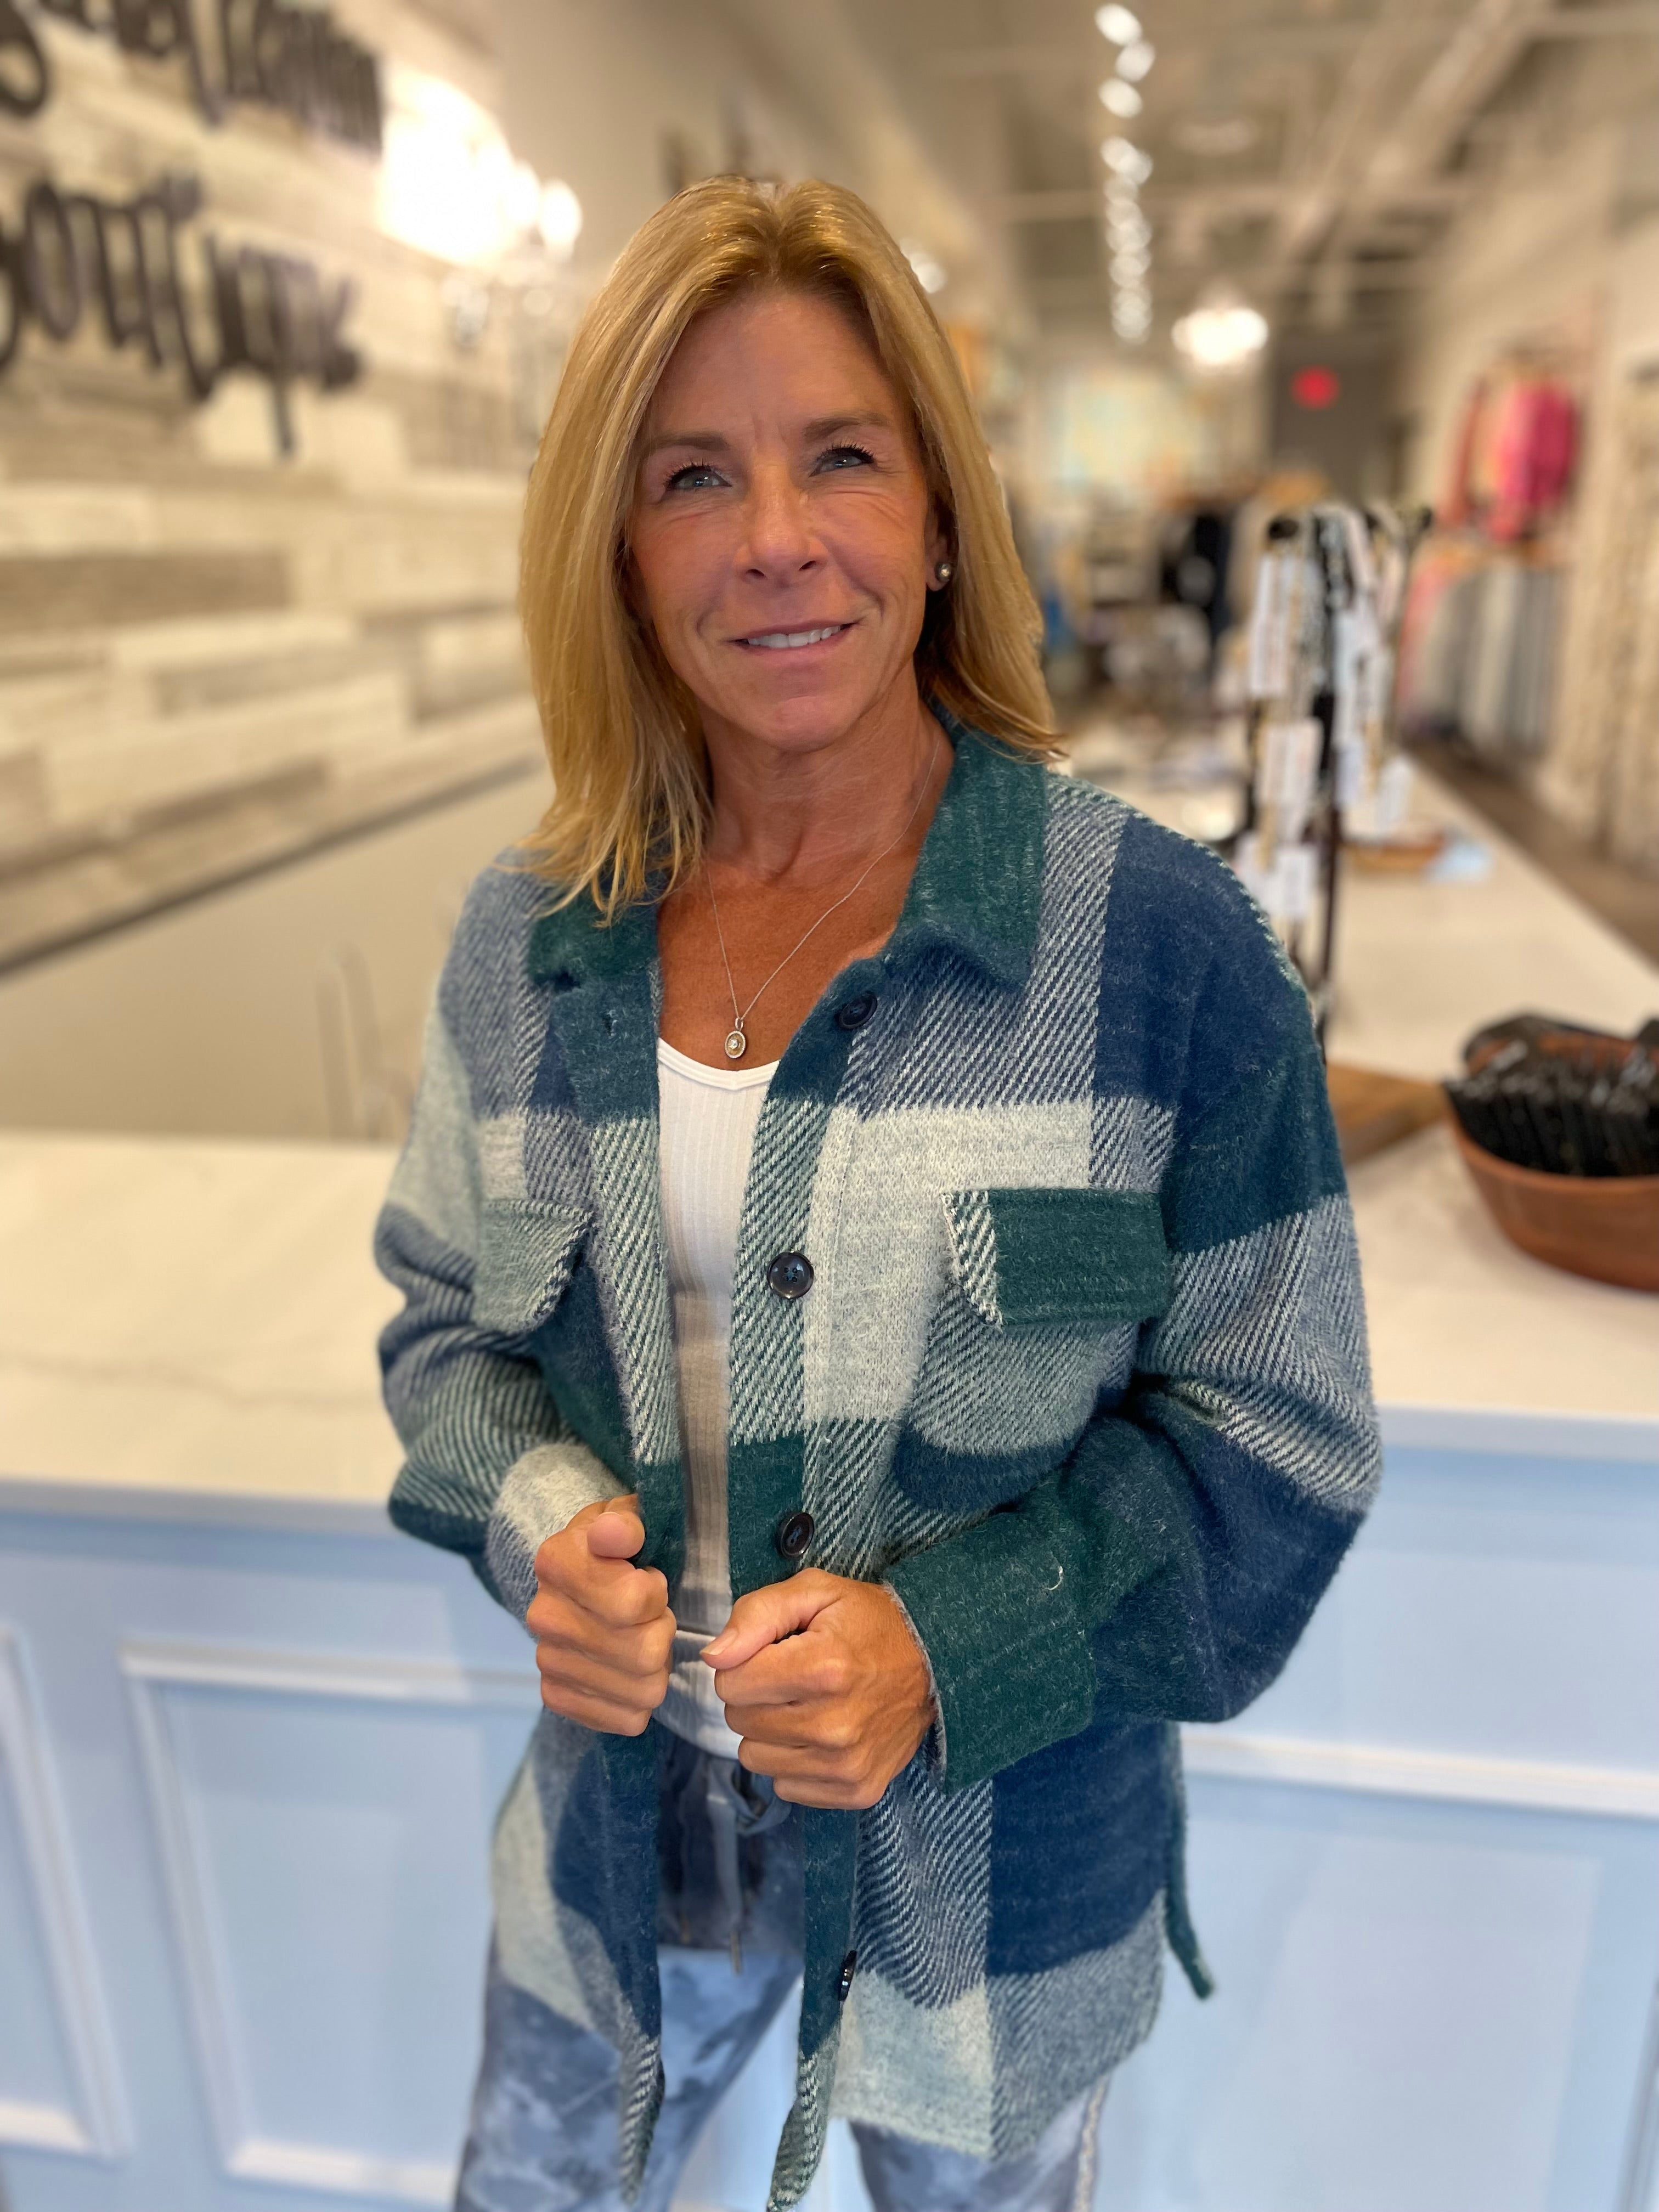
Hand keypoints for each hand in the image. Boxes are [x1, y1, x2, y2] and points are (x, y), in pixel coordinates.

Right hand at [527, 1495, 674, 1735]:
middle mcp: (544, 1616)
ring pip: (644, 1689)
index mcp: (557, 1562)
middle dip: (661, 1631)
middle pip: (644, 1652)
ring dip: (657, 1666)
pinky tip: (630, 1671)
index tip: (647, 1579)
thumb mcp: (626, 1517)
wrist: (577, 1577)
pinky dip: (641, 1699)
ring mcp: (548, 1661)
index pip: (632, 1602)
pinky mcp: (557, 1697)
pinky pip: (628, 1719)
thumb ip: (627, 1521)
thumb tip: (617, 1533)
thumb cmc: (616, 1547)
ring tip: (641, 1639)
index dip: (655, 1593)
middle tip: (650, 1615)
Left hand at [702, 1571, 934, 1808]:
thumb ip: (757, 1614)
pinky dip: (794, 1761)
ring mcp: (846, 1764)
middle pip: (739, 1722)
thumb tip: (714, 1657)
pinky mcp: (856, 1791)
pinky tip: (821, 1733)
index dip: (744, 1662)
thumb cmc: (868, 1622)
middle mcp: (835, 1724)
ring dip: (770, 1731)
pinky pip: (785, 1786)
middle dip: (755, 1696)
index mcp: (823, 1668)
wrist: (935, 1663)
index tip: (774, 1653)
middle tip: (791, 1678)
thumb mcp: (815, 1591)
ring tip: (806, 1705)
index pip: (730, 1683)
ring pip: (755, 1757)